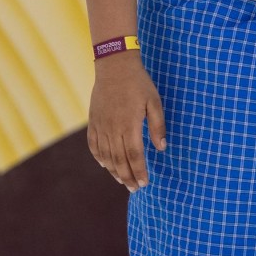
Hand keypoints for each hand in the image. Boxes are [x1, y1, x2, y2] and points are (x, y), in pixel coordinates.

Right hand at [88, 56, 165, 189]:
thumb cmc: (139, 84)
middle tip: (135, 189)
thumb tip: (161, 148)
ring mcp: (100, 125)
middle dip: (128, 176)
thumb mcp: (155, 103)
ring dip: (114, 170)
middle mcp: (113, 128)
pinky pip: (93, 144)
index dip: (139, 171)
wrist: (114, 67)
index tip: (145, 183)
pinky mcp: (93, 121)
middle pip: (119, 160)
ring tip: (122, 181)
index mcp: (129, 125)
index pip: (134, 156)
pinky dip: (99, 156)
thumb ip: (158, 126)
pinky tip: (105, 165)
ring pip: (106, 155)